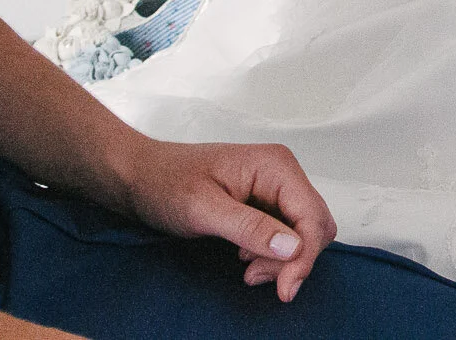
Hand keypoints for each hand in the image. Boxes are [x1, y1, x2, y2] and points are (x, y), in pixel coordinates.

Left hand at [105, 133, 336, 302]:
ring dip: (283, 259)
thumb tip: (294, 248)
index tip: (284, 290)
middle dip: (293, 259)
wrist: (140, 176)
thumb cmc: (165, 184)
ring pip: (303, 232)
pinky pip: (286, 232)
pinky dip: (273, 253)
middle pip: (314, 225)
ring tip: (247, 271)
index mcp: (275, 166)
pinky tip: (246, 258)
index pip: (312, 215)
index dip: (305, 256)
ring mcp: (275, 187)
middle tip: (254, 277)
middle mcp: (283, 173)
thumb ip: (250, 227)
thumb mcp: (203, 210)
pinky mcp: (265, 201)